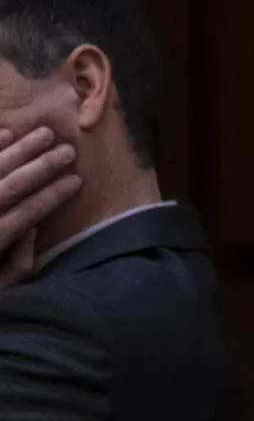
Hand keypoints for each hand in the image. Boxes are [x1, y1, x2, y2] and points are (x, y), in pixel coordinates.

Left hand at [0, 127, 80, 288]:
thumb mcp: (0, 288)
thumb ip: (18, 264)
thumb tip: (33, 231)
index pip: (31, 210)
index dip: (55, 194)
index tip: (78, 180)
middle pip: (14, 183)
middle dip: (44, 165)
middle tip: (68, 149)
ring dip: (21, 148)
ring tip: (44, 133)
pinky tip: (5, 132)